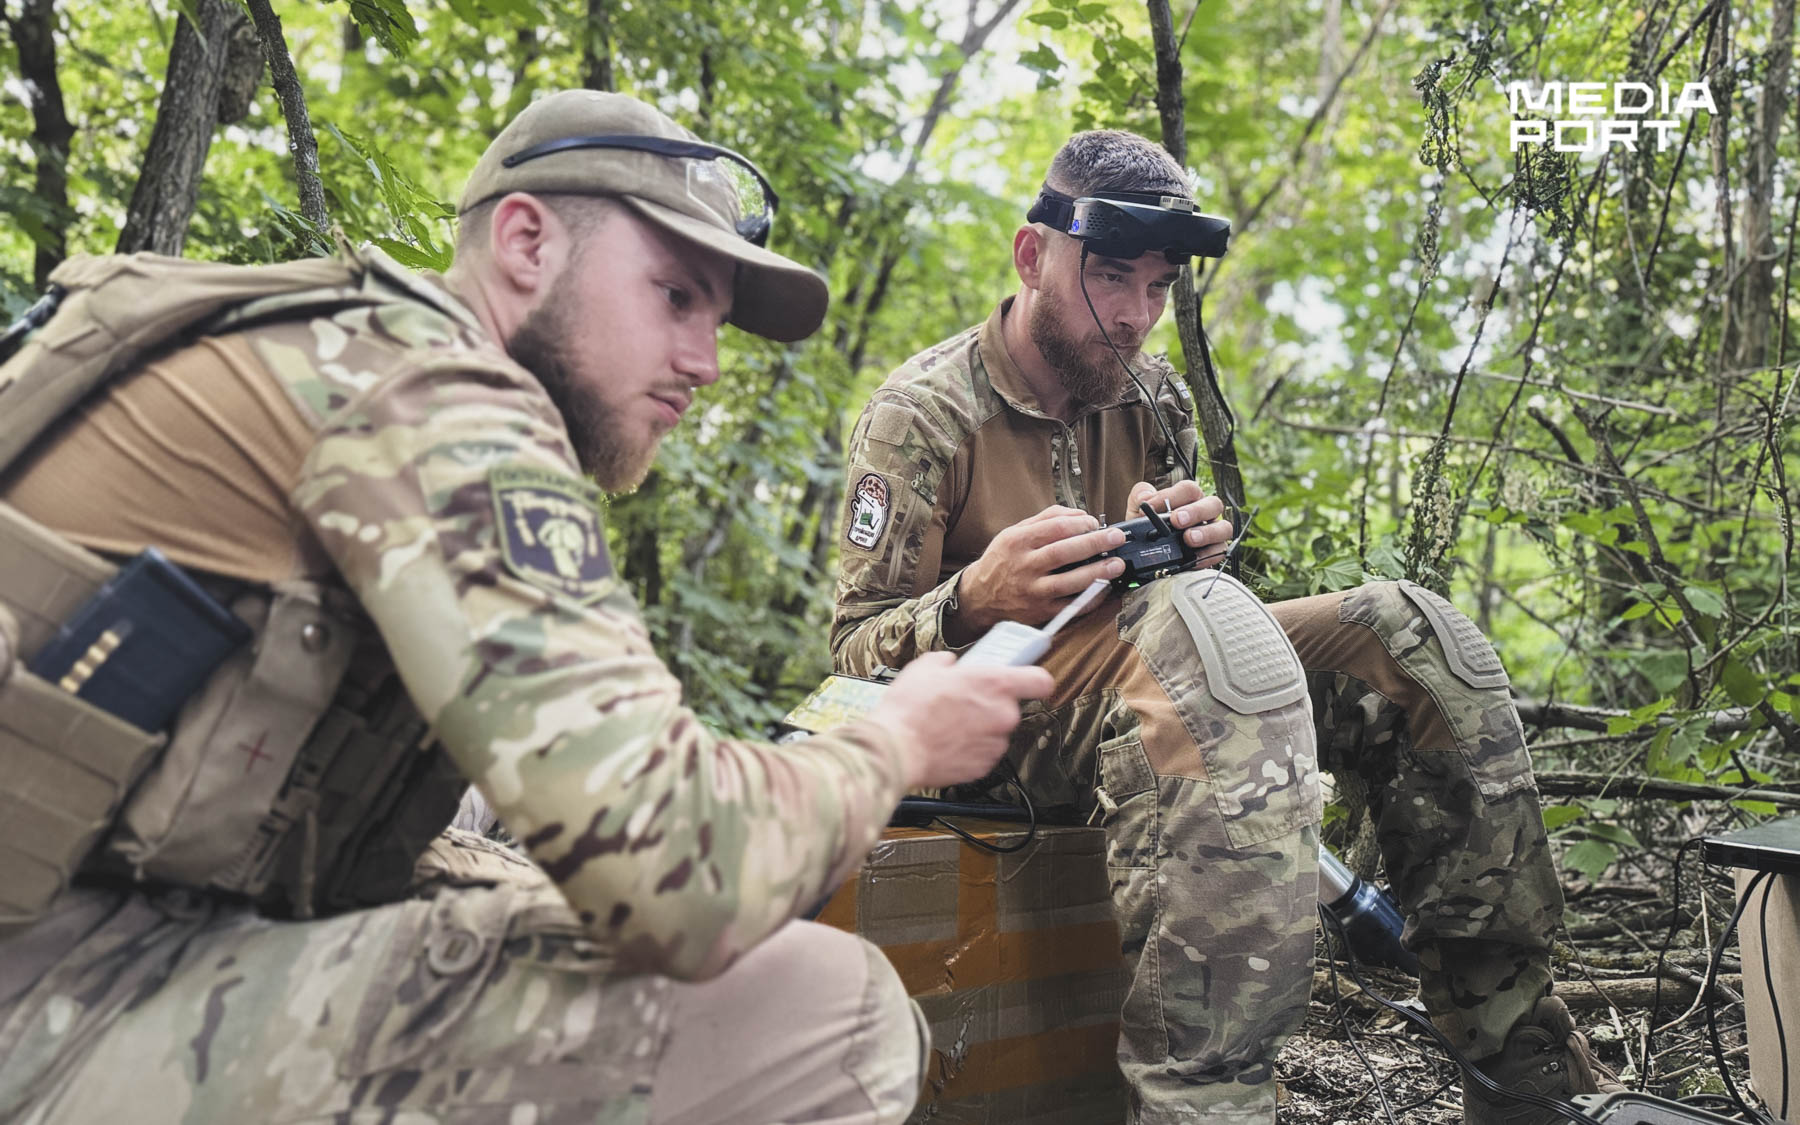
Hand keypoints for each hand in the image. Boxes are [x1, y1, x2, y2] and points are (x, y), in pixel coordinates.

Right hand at [870, 652, 1053, 789]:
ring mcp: (995, 743)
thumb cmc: (910, 710)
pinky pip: (983, 753)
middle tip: (963, 702)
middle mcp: (1003, 715)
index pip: (1040, 680)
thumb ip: (947, 662)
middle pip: (1010, 708)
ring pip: (995, 732)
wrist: (896, 749)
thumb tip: (949, 665)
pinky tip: (947, 742)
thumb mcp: (925, 668)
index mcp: (995, 684)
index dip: (1034, 680)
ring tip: (948, 725)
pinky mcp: (983, 766)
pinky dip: (969, 749)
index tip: (1027, 681)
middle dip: (989, 706)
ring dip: (979, 728)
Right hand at [950, 505, 1126, 641]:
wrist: (979, 598)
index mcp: (1017, 542)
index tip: (1096, 523)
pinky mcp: (1040, 612)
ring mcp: (1032, 592)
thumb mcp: (1014, 533)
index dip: (1080, 524)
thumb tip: (1079, 513)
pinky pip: (1070, 606)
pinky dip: (1090, 598)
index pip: (1054, 528)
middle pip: (1063, 552)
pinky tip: (1105, 589)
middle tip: (1116, 538)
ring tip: (1117, 564)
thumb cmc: (1002, 562)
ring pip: (1069, 581)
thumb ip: (1046, 519)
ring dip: (1097, 572)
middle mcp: (1023, 566)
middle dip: (1095, 543)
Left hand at [1126, 480, 1233, 567]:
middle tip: (1177, 520)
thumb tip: (1145, 496)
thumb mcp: (1138, 510)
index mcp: (1188, 498)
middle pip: (1213, 504)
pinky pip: (1218, 552)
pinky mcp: (1213, 552)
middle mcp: (1204, 512)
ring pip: (1224, 528)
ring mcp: (1212, 532)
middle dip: (1195, 512)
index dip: (1172, 495)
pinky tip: (1193, 559)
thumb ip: (1139, 496)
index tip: (1151, 507)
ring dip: (1207, 533)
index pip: (1189, 489)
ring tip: (1189, 538)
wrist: (1146, 554)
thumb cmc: (1148, 527)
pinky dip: (1207, 556)